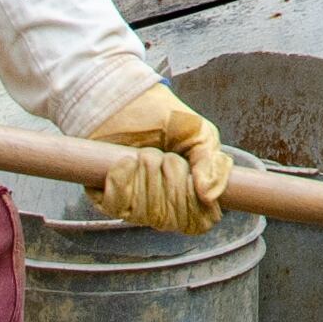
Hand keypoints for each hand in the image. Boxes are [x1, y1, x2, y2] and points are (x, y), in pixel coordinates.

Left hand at [85, 81, 234, 235]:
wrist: (127, 99)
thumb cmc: (165, 119)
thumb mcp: (201, 135)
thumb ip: (214, 163)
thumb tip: (210, 195)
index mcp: (191, 198)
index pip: (198, 222)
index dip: (194, 199)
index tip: (190, 170)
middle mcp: (163, 208)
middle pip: (171, 216)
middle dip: (170, 176)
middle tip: (167, 154)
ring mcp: (136, 206)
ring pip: (146, 210)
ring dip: (147, 172)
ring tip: (145, 152)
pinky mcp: (108, 198)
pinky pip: (118, 205)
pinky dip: (123, 179)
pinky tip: (125, 160)